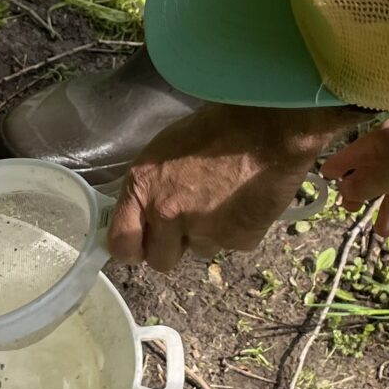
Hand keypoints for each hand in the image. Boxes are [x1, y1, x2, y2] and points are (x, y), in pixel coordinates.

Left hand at [110, 103, 348, 270]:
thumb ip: (151, 187)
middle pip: (160, 261)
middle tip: (193, 221)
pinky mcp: (236, 240)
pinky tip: (245, 202)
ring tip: (226, 200)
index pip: (120, 244)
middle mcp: (165, 213)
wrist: (268, 128)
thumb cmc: (217, 128)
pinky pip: (232, 245)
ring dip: (210, 235)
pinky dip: (239, 230)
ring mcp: (201, 231)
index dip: (133, 248)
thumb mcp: (167, 149)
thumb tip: (147, 212)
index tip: (145, 244)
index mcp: (142, 187)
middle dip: (175, 247)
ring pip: (200, 251)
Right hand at [321, 121, 388, 238]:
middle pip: (374, 174)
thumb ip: (360, 186)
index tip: (326, 179)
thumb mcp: (382, 177)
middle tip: (353, 212)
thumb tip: (345, 191)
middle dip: (364, 197)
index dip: (338, 168)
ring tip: (386, 233)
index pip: (352, 155)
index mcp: (380, 141)